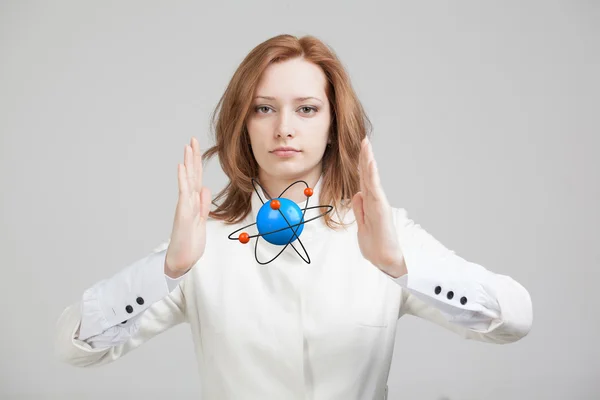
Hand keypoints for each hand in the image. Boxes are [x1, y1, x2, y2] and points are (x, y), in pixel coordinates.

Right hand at [164, 137, 211, 277]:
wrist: (181, 260)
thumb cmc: (190, 242)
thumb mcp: (201, 221)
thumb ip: (203, 205)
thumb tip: (205, 188)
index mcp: (194, 203)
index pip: (196, 179)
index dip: (197, 163)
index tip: (196, 148)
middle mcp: (188, 202)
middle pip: (192, 175)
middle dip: (192, 157)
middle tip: (192, 139)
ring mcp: (185, 206)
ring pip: (188, 181)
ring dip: (188, 163)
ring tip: (187, 147)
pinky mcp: (184, 214)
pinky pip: (184, 194)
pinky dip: (183, 180)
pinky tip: (182, 167)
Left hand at [351, 137, 406, 277]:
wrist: (386, 260)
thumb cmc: (375, 245)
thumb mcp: (362, 224)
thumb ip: (360, 209)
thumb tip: (357, 194)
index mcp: (370, 204)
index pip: (364, 181)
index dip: (361, 165)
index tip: (360, 150)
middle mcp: (375, 201)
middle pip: (368, 175)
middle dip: (366, 157)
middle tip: (364, 140)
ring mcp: (379, 204)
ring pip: (372, 179)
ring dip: (369, 162)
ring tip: (367, 147)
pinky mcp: (381, 210)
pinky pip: (375, 190)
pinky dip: (372, 177)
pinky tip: (370, 165)